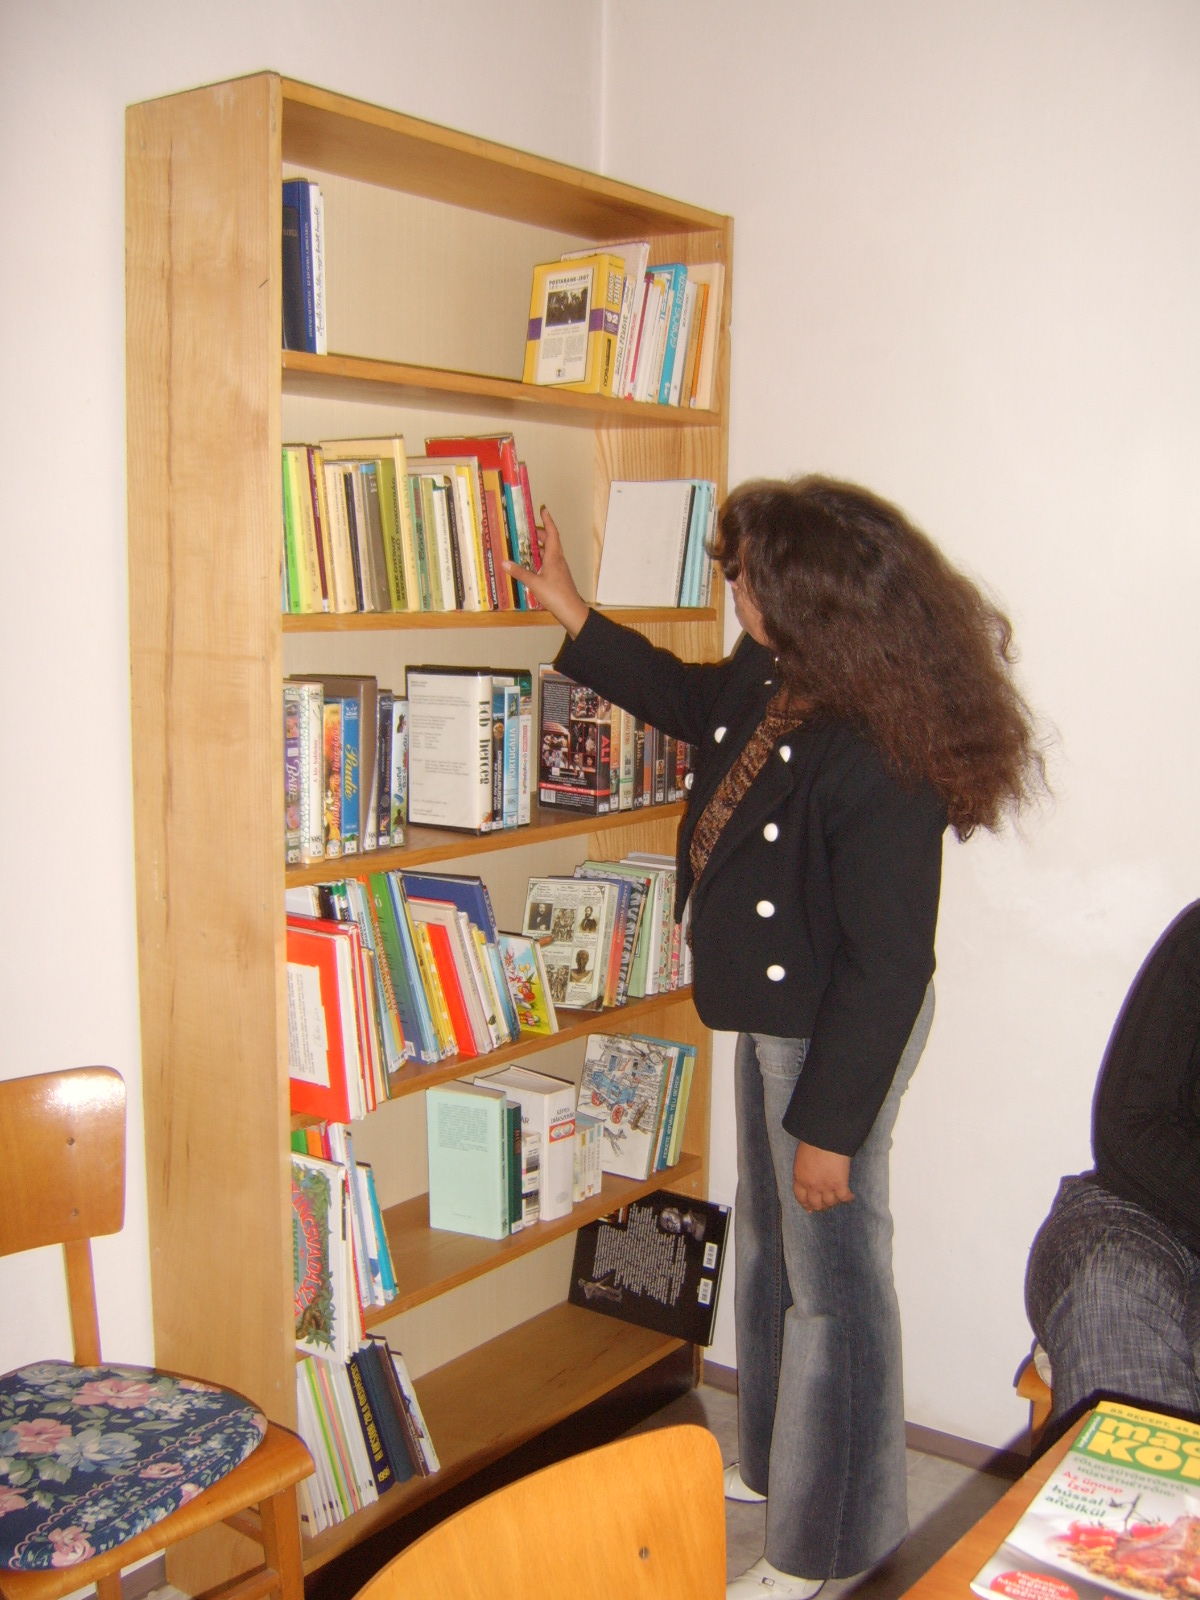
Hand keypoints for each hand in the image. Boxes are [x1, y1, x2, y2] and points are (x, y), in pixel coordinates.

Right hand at [503, 507, 589, 637]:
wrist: (571, 610)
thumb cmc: (556, 595)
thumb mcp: (534, 583)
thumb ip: (520, 572)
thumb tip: (505, 563)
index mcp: (554, 557)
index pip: (552, 533)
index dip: (547, 521)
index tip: (543, 510)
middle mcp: (558, 560)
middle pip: (551, 541)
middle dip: (540, 534)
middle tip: (528, 530)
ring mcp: (559, 569)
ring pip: (550, 552)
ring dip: (540, 547)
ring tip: (527, 545)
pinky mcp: (558, 578)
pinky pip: (548, 563)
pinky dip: (540, 559)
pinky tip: (532, 565)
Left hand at [792, 1143, 853, 1212]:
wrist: (825, 1137)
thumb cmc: (812, 1141)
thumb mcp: (801, 1157)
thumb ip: (803, 1170)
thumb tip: (809, 1174)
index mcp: (800, 1178)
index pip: (800, 1197)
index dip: (805, 1204)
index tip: (809, 1209)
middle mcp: (812, 1185)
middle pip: (816, 1204)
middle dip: (820, 1207)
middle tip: (825, 1206)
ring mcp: (826, 1186)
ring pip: (830, 1203)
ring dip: (834, 1203)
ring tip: (838, 1199)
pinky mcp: (840, 1184)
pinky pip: (844, 1197)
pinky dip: (848, 1198)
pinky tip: (850, 1196)